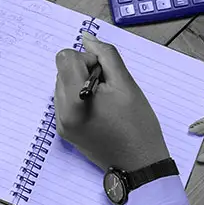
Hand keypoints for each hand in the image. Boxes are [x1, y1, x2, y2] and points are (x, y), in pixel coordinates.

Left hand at [55, 33, 169, 171]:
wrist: (140, 165)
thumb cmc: (139, 125)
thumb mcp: (127, 85)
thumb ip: (106, 57)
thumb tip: (88, 39)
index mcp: (74, 99)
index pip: (66, 57)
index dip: (88, 59)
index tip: (106, 75)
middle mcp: (61, 112)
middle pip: (62, 70)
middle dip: (85, 72)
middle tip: (110, 90)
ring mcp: (62, 123)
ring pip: (63, 85)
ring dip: (82, 85)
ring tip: (106, 103)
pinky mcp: (66, 131)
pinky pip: (65, 102)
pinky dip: (80, 99)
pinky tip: (100, 112)